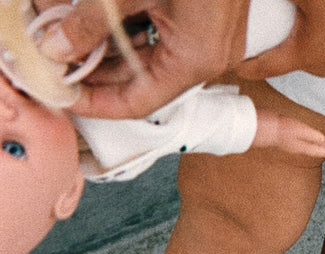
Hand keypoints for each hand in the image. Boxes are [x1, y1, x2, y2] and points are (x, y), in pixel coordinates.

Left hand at [36, 0, 250, 117]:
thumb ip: (92, 21)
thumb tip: (58, 47)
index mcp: (195, 59)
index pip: (139, 102)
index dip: (98, 104)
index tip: (66, 95)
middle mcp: (206, 56)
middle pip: (142, 81)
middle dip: (97, 72)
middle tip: (59, 61)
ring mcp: (207, 38)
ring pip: (148, 57)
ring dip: (109, 49)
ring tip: (71, 35)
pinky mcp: (204, 19)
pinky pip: (160, 36)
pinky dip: (128, 30)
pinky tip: (99, 20)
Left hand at [238, 0, 324, 79]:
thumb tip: (241, 3)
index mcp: (301, 54)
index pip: (262, 64)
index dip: (242, 62)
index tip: (225, 62)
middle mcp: (318, 65)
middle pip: (283, 56)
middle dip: (266, 47)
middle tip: (247, 37)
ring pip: (304, 48)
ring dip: (291, 38)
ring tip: (280, 25)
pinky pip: (322, 42)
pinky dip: (311, 32)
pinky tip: (309, 19)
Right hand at [253, 111, 324, 157]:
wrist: (263, 128)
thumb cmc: (281, 128)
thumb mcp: (299, 130)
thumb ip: (311, 135)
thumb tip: (322, 138)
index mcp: (302, 147)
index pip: (317, 150)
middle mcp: (297, 147)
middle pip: (314, 147)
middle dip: (324, 145)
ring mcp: (291, 144)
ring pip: (308, 144)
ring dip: (318, 142)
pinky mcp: (286, 138)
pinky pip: (302, 141)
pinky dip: (309, 139)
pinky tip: (308, 137)